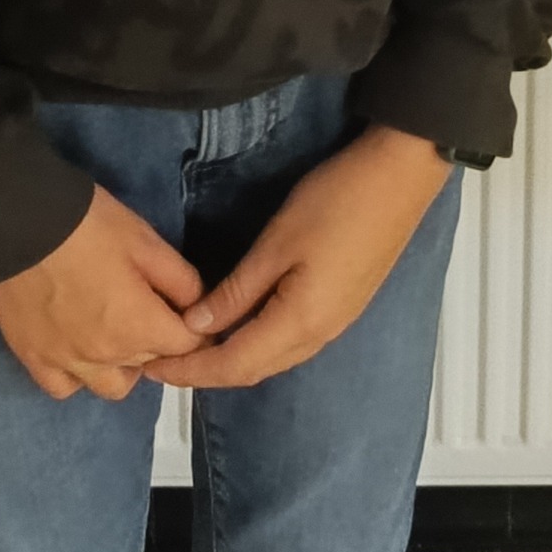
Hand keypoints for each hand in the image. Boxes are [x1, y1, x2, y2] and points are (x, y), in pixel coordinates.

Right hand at [0, 183, 213, 401]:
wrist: (14, 222)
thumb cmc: (86, 224)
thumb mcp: (145, 239)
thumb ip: (180, 279)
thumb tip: (198, 306)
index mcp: (139, 327)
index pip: (187, 346)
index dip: (195, 327)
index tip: (188, 309)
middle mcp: (106, 357)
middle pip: (151, 363)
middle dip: (160, 339)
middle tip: (150, 306)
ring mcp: (67, 363)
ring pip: (112, 385)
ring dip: (124, 364)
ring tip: (117, 332)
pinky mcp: (33, 359)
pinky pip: (65, 387)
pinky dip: (78, 374)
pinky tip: (78, 348)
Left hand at [144, 125, 451, 391]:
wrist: (400, 178)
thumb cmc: (335, 203)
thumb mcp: (277, 242)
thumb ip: (236, 291)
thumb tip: (196, 325)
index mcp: (299, 323)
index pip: (233, 364)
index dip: (191, 371)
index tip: (151, 368)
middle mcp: (319, 335)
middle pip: (253, 369)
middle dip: (206, 372)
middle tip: (162, 360)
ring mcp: (336, 323)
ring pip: (273, 358)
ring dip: (232, 360)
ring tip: (193, 348)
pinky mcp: (343, 306)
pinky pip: (290, 343)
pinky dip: (257, 345)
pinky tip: (239, 328)